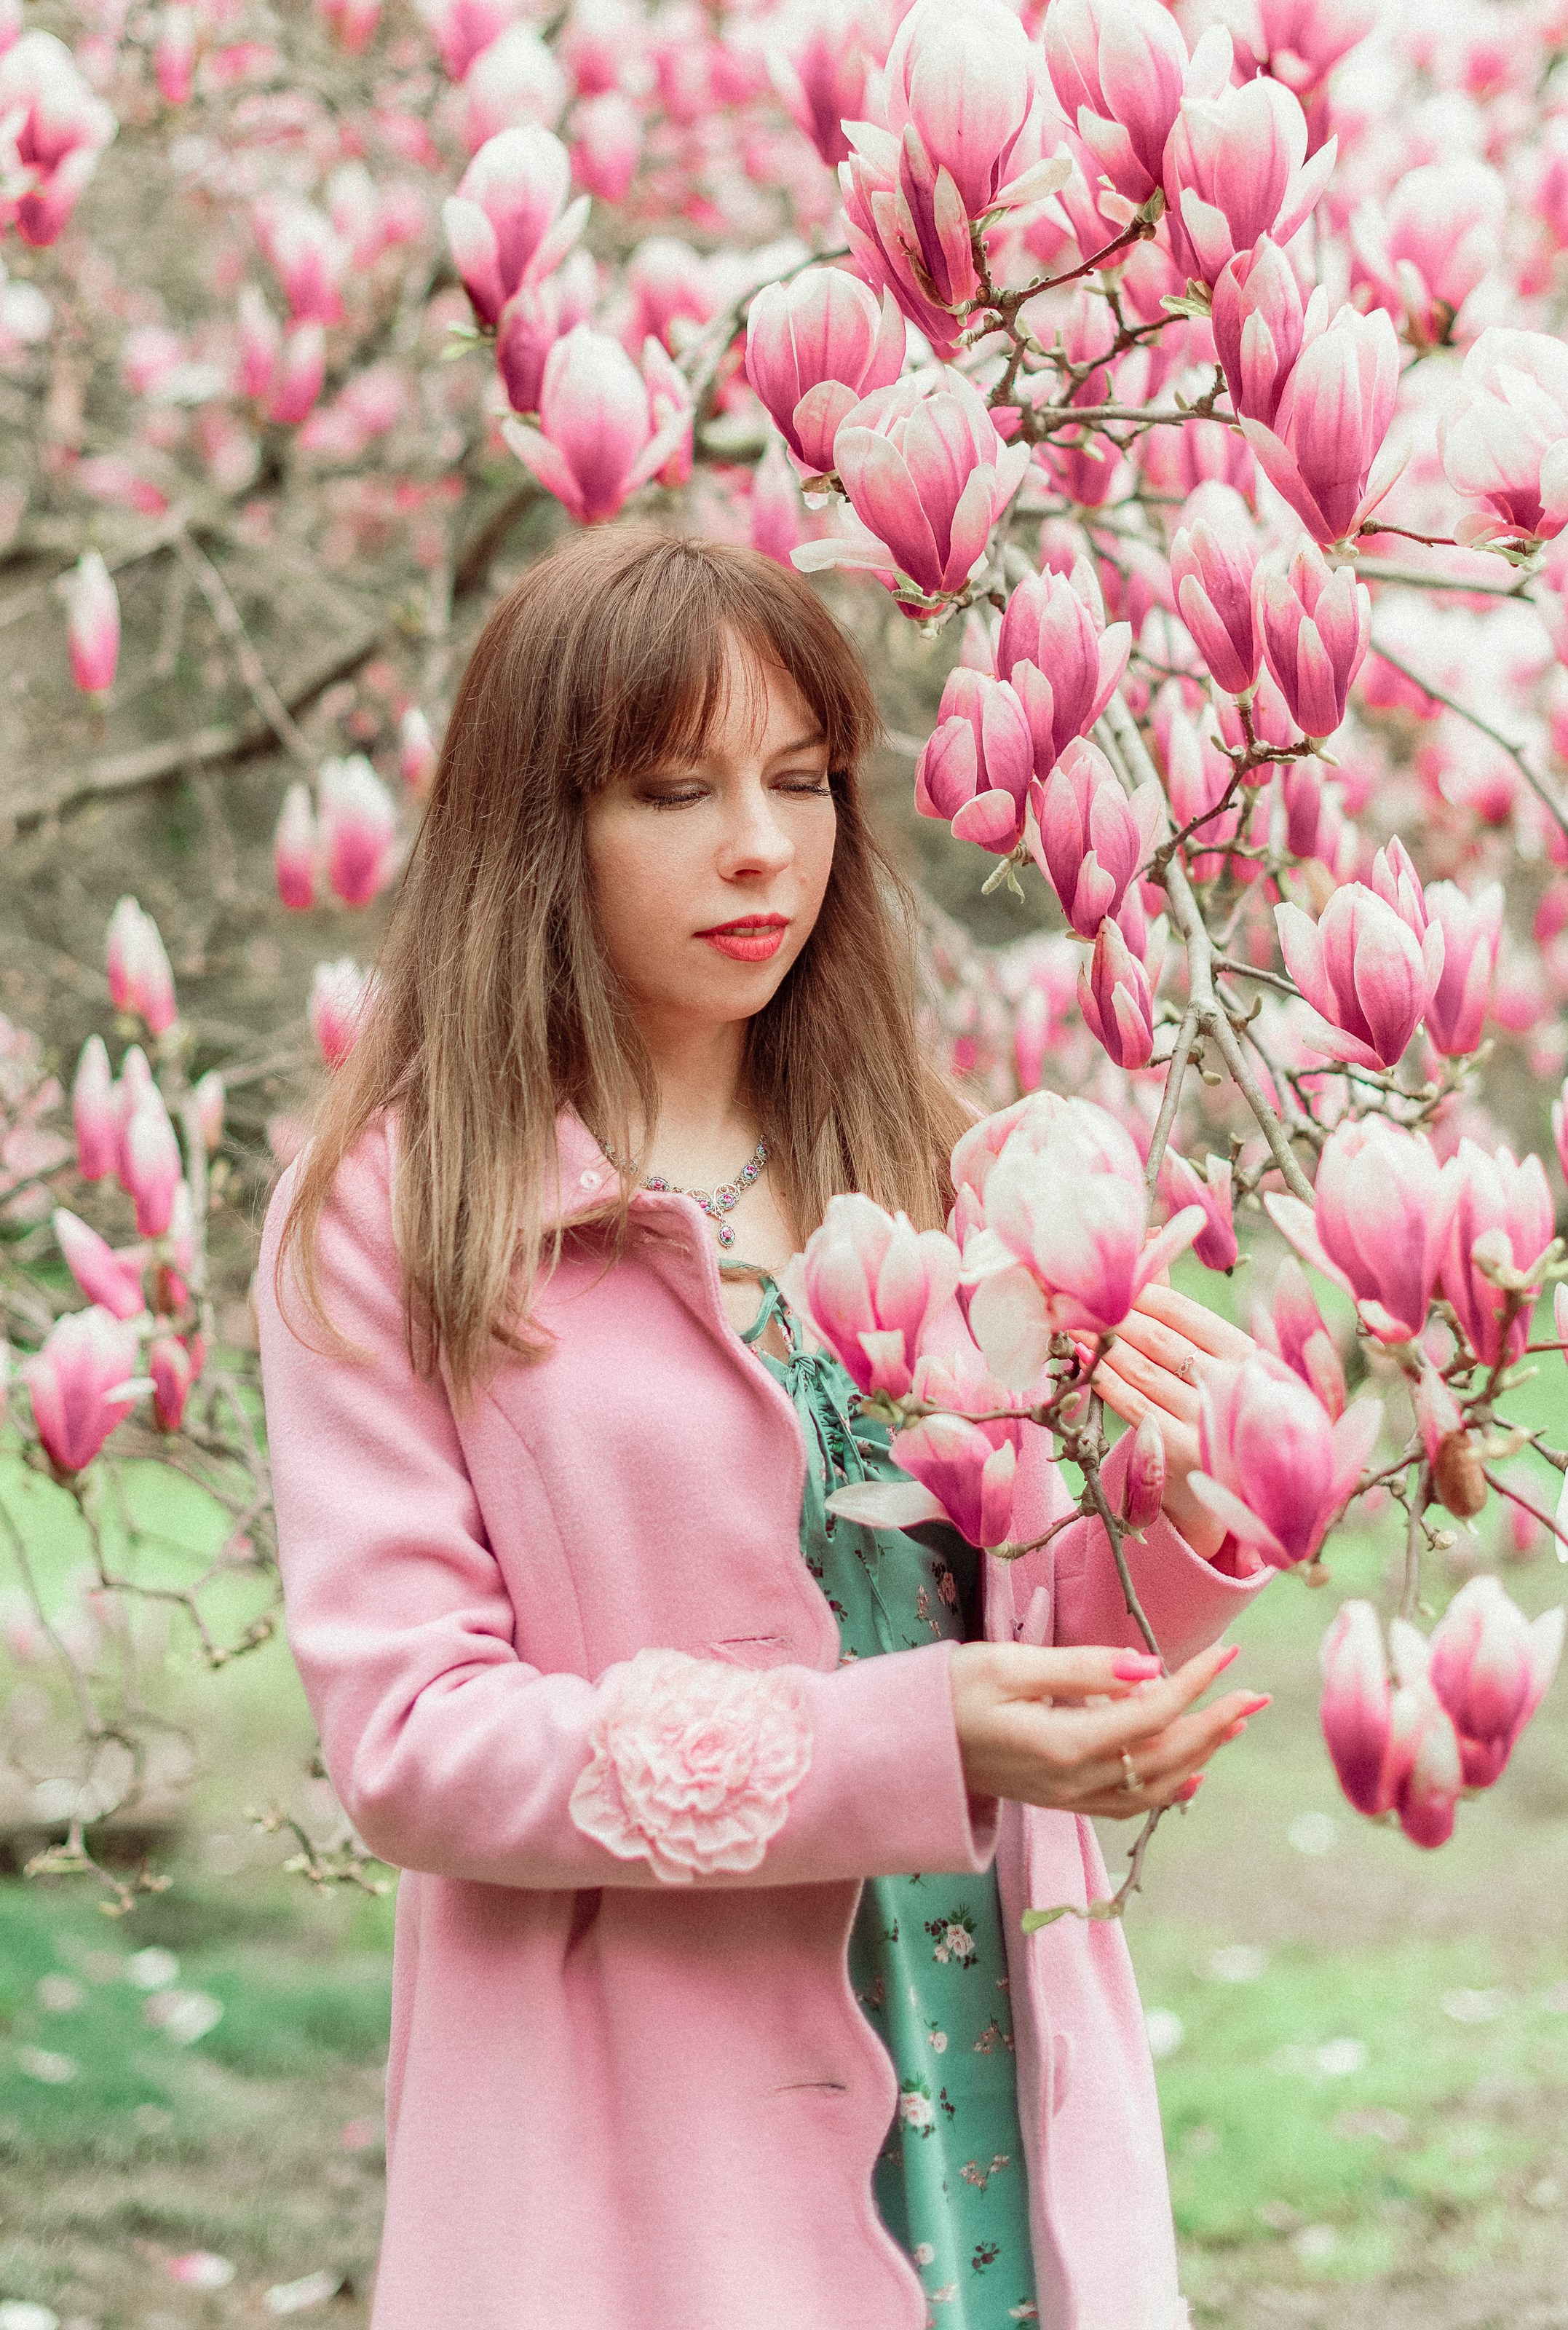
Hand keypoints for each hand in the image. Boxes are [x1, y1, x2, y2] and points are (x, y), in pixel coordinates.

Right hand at [948, 1637, 1267, 1817]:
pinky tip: (1188, 1774)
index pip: (1150, 1714)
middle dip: (1214, 1723)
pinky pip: (1127, 1802)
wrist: (905, 1750)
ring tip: (1234, 1722)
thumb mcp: (1009, 1666)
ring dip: (1199, 1753)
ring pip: (1153, 1785)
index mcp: (1062, 1745)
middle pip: (1164, 1757)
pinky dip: (1165, 1787)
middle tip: (1254, 1692)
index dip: (1195, 1684)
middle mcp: (1073, 1782)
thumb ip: (1081, 1668)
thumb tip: (1150, 1668)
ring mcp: (1068, 1798)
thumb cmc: (948, 1695)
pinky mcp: (1061, 1800)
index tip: (1227, 1652)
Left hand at [1090, 1281, 1257, 1562]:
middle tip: (1073, 1297)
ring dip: (1100, 1344)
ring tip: (1070, 1323)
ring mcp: (1205, 1420)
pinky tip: (1084, 1362)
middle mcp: (1231, 1385)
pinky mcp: (1179, 1451)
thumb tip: (1148, 1248)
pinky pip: (1133, 1405)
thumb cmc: (1221, 1412)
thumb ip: (1183, 1317)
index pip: (1183, 1313)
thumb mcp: (1222, 1365)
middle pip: (1157, 1338)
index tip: (1106, 1280)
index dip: (1139, 1294)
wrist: (1234, 1490)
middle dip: (1111, 1315)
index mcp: (1247, 1355)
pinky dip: (1104, 1380)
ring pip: (1140, 1369)